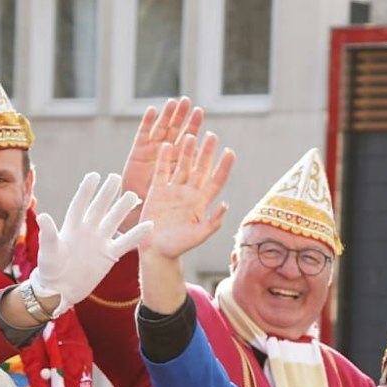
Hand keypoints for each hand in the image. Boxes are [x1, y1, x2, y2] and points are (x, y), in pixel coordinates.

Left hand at [30, 172, 149, 313]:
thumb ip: (48, 234)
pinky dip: (136, 235)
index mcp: (71, 226)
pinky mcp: (108, 256)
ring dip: (123, 209)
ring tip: (133, 195)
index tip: (95, 175)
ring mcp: (99, 241)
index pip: (80, 204)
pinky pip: (125, 243)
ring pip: (114, 221)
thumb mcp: (48, 251)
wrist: (59, 289)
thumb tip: (44, 217)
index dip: (87, 190)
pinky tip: (149, 225)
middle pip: (100, 208)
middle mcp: (87, 230)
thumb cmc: (50, 268)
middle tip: (116, 177)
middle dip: (108, 193)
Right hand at [140, 132, 235, 260]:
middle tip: (212, 135)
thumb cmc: (179, 246)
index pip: (216, 181)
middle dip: (206, 152)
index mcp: (201, 203)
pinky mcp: (157, 191)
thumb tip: (225, 205)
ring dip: (187, 151)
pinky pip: (161, 171)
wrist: (156, 250)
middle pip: (200, 168)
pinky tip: (168, 145)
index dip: (223, 167)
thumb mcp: (198, 235)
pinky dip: (164, 159)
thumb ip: (212, 221)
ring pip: (182, 166)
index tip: (230, 152)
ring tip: (191, 134)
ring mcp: (173, 191)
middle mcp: (189, 193)